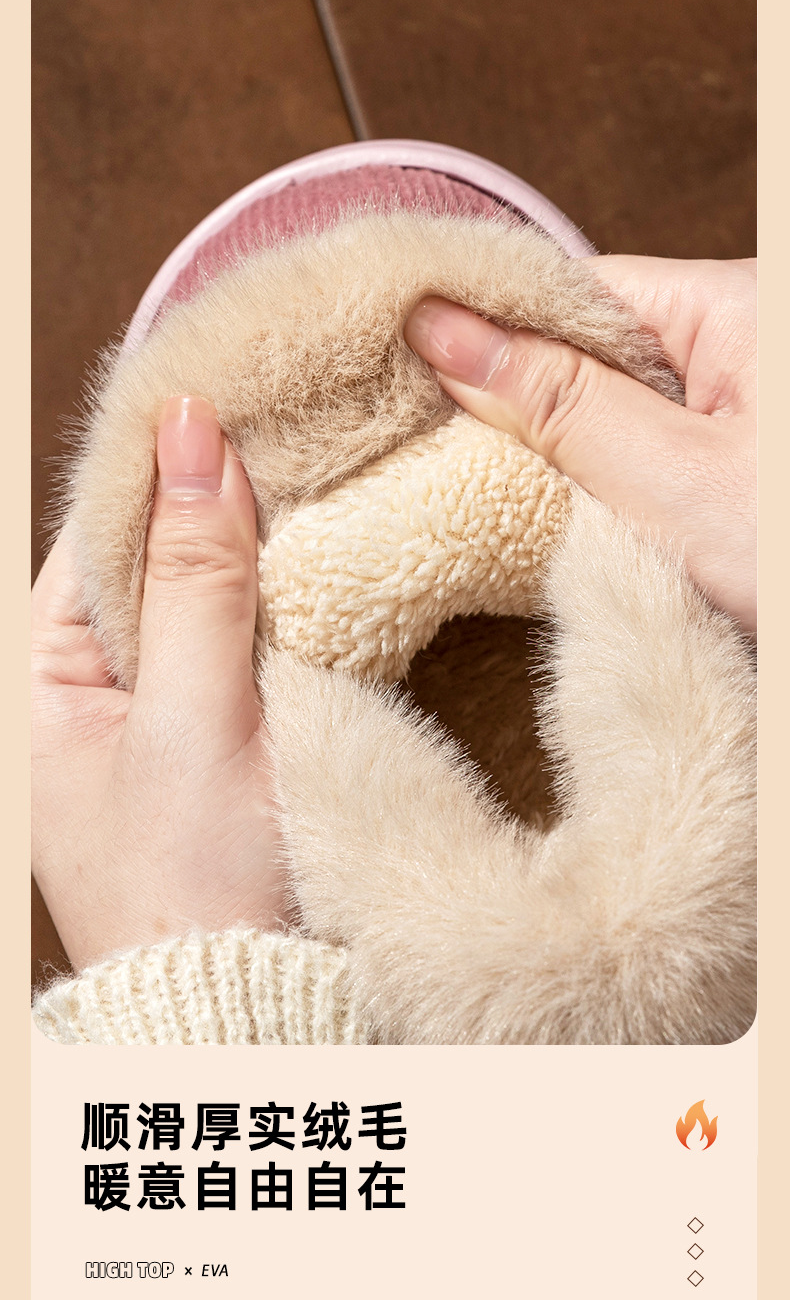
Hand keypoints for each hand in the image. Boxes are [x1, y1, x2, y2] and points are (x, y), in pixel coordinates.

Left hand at [32, 396, 289, 971]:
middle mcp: (78, 689)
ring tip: (313, 483)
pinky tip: (316, 573)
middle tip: (291, 429)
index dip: (161, 464)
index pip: (94, 532)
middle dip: (213, 502)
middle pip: (146, 558)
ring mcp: (141, 715)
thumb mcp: (194, 716)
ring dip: (251, 553)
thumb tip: (190, 434)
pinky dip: (272, 608)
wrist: (243, 1007)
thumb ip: (195, 579)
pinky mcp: (200, 738)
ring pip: (195, 598)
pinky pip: (230, 646)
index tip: (230, 394)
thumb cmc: (193, 880)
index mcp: (36, 680)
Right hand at [404, 256, 755, 633]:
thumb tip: (443, 332)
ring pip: (613, 403)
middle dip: (516, 395)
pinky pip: (647, 449)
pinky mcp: (736, 460)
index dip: (486, 326)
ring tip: (481, 482)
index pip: (571, 289)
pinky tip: (561, 509)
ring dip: (558, 446)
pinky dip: (602, 479)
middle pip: (588, 343)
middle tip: (431, 444)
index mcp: (732, 305)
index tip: (406, 368)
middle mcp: (738, 337)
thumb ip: (556, 404)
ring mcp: (738, 402)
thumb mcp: (669, 482)